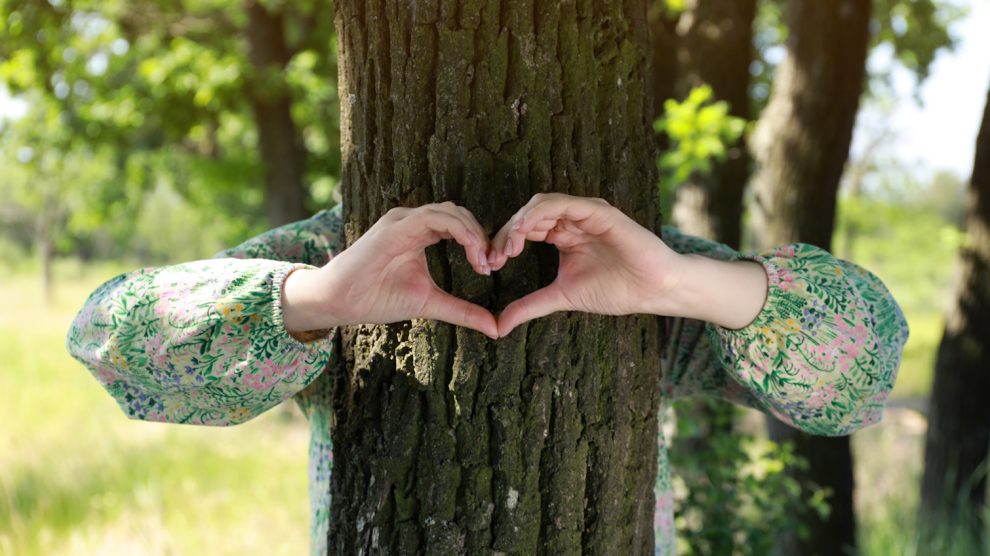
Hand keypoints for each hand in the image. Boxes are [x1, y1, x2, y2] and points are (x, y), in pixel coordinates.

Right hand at [282, 202, 498, 338]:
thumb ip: (463, 311)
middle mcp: (413, 221)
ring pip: (450, 211)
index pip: (461, 225)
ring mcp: (403, 220)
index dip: (480, 243)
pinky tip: (471, 251)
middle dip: (481, 236)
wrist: (340, 302)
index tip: (490, 269)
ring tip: (483, 259)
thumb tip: (496, 328)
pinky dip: (459, 230)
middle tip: (492, 264)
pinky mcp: (395, 226)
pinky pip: (434, 218)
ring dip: (473, 233)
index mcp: (421, 233)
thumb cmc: (378, 299)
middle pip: (460, 214)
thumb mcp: (430, 304)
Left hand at [487, 193, 768, 335]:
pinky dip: (541, 214)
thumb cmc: (616, 290)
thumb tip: (498, 326)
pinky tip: (527, 232)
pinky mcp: (599, 212)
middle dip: (506, 234)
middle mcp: (571, 220)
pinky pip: (564, 204)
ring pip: (541, 205)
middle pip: (527, 215)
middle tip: (494, 257)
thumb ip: (530, 305)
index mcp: (562, 234)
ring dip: (519, 223)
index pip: (524, 230)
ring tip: (508, 248)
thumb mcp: (562, 297)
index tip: (490, 265)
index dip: (504, 243)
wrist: (654, 290)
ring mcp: (585, 213)